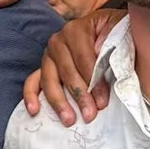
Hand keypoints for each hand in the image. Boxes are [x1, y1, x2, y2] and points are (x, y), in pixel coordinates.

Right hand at [21, 9, 114, 123]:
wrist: (106, 30)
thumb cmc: (115, 33)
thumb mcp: (119, 28)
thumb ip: (114, 36)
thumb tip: (101, 50)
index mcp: (76, 29)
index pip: (84, 59)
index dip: (93, 82)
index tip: (102, 102)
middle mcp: (58, 40)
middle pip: (67, 72)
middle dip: (79, 96)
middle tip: (89, 116)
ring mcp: (48, 55)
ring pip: (49, 80)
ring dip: (58, 102)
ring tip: (69, 120)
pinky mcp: (43, 67)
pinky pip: (32, 81)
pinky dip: (30, 96)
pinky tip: (34, 111)